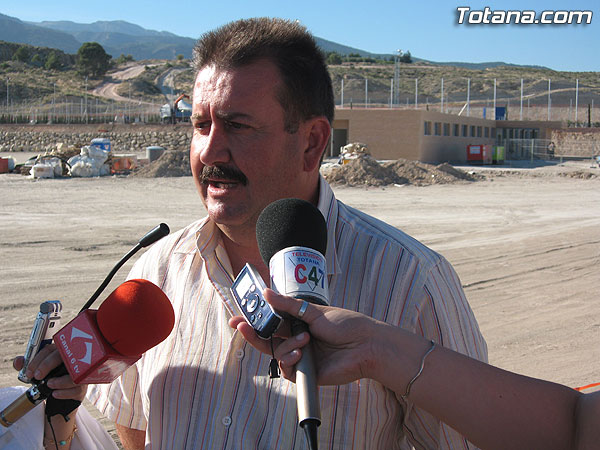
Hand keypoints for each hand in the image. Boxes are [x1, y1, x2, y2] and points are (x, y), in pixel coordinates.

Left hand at [12, 344, 86, 401]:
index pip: (50, 349)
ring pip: (74, 372)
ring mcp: (80, 371)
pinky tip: (55, 394)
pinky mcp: (83, 384)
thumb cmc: (51, 377)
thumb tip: (18, 362)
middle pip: (63, 355)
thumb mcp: (38, 370)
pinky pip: (77, 387)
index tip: (29, 372)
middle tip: (37, 376)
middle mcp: (72, 359)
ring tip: (48, 385)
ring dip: (60, 380)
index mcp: (60, 352)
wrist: (63, 394)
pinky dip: (65, 392)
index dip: (38, 360)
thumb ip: (26, 365)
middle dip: (47, 365)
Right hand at [229, 289, 389, 385]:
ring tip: (305, 340)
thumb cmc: (345, 324)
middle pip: (268, 340)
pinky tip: (302, 353)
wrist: (365, 345)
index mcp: (299, 323)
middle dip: (253, 334)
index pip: (271, 322)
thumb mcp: (313, 311)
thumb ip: (287, 305)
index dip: (254, 321)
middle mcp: (297, 339)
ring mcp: (301, 357)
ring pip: (277, 354)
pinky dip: (290, 360)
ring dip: (286, 346)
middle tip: (242, 327)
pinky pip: (287, 369)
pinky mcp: (306, 373)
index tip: (237, 319)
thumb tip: (266, 293)